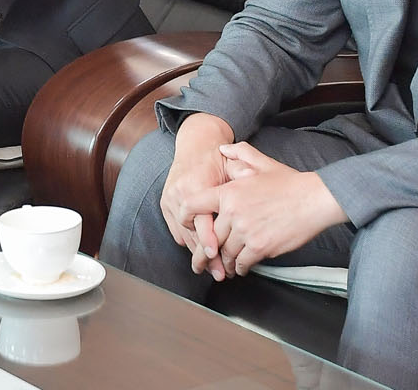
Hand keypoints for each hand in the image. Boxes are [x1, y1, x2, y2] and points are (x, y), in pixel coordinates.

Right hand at [159, 113, 234, 278]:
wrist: (194, 144)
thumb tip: (252, 178)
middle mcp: (179, 192)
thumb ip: (241, 173)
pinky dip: (189, 243)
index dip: (208, 238)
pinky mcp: (165, 204)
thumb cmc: (216, 158)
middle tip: (219, 272)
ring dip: (198, 254)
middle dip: (205, 256)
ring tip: (213, 270)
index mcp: (195, 184)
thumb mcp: (231, 164)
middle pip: (191, 233)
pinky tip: (202, 254)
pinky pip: (176, 230)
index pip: (200, 218)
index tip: (216, 254)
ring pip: (183, 235)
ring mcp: (170, 199)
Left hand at [184, 142, 347, 276]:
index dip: (186, 217)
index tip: (186, 226)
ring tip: (223, 267)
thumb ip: (239, 153)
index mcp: (229, 192)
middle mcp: (233, 212)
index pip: (194, 205)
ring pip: (225, 252)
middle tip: (200, 261)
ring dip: (224, 262)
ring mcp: (246, 231)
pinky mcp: (260, 247)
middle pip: (210, 237)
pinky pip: (242, 262)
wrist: (314, 199)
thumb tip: (223, 148)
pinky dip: (240, 267)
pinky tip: (240, 267)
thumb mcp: (262, 162)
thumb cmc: (289, 182)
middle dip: (205, 252)